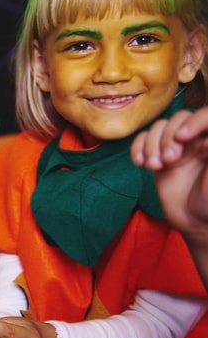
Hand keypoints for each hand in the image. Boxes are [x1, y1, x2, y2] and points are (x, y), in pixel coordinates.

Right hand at [131, 106, 207, 240]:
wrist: (194, 221)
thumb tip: (204, 137)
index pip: (206, 116)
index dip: (194, 121)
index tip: (183, 137)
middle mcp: (197, 138)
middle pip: (179, 119)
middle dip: (169, 138)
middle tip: (169, 161)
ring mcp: (176, 146)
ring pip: (159, 127)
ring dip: (152, 145)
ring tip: (154, 166)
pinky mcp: (158, 155)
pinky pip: (143, 140)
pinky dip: (137, 148)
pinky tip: (140, 163)